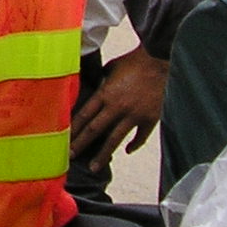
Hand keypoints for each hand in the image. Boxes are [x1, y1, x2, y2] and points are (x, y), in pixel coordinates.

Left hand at [69, 46, 169, 167]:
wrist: (161, 59)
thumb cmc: (136, 60)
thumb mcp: (112, 67)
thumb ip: (102, 79)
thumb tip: (94, 84)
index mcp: (106, 93)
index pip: (85, 115)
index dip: (73, 129)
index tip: (64, 139)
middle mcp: (117, 107)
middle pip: (95, 130)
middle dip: (81, 144)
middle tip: (71, 156)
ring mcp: (134, 115)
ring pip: (114, 139)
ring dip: (103, 154)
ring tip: (94, 167)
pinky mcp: (150, 118)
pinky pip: (140, 137)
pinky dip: (134, 145)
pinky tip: (127, 151)